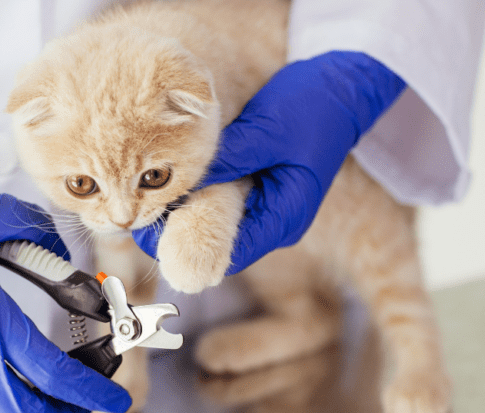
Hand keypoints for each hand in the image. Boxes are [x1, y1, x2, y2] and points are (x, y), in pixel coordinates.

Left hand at [134, 51, 404, 272]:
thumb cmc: (313, 108)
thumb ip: (228, 159)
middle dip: (181, 233)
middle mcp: (277, 222)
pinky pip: (226, 204)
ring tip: (151, 202)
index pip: (229, 253)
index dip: (186, 248)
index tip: (149, 235)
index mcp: (284, 218)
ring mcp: (270, 209)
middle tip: (141, 217)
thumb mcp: (267, 130)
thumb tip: (183, 182)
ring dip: (190, 215)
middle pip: (221, 244)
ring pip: (220, 225)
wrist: (343, 88)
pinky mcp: (262, 192)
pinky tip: (176, 187)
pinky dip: (202, 197)